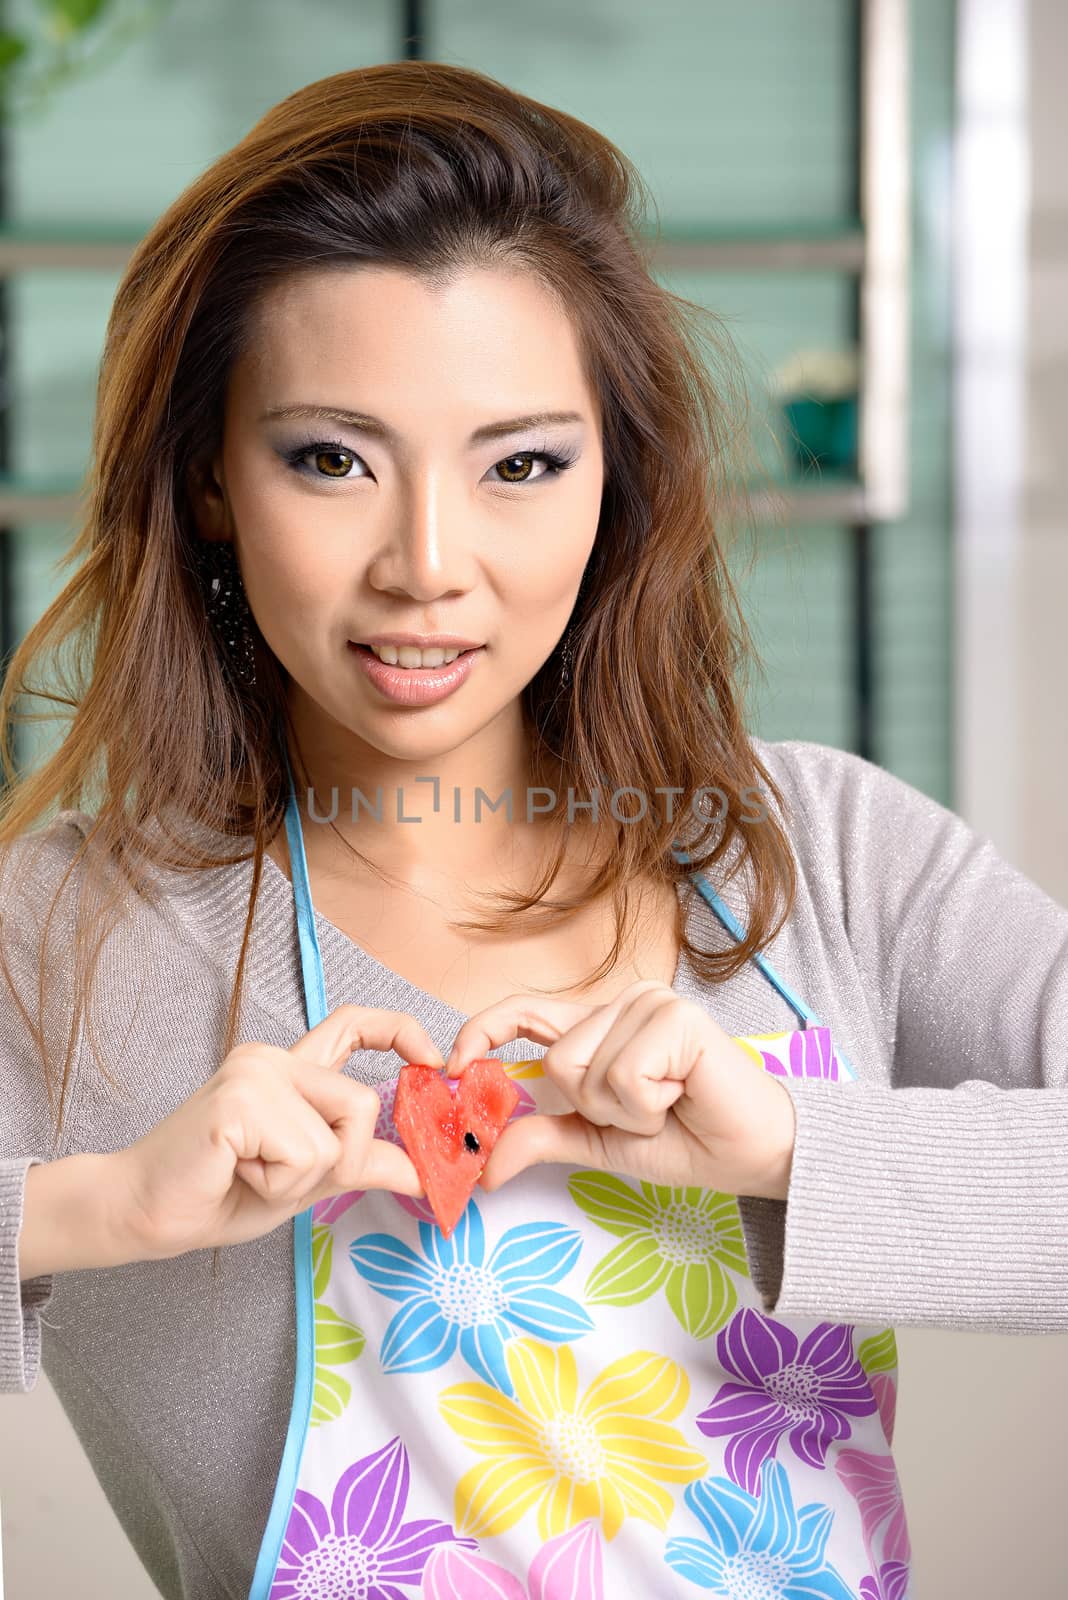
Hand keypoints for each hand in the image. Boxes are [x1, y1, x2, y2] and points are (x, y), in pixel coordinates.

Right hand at [113, 1005, 442, 1260]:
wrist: (144, 1212)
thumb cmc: (217, 1193)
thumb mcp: (305, 1179)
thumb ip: (357, 1162)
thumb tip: (424, 1170)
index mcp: (287, 1069)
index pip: (353, 1024)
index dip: (401, 1031)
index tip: (433, 1061)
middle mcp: (273, 1058)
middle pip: (361, 1102)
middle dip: (339, 1161)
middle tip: (278, 1177)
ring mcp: (256, 1073)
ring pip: (338, 1135)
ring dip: (301, 1179)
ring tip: (249, 1173)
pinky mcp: (241, 1100)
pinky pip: (306, 1154)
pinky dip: (279, 1184)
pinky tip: (236, 1173)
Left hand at [444, 979, 795, 1199]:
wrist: (752, 1155)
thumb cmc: (684, 1139)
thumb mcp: (597, 1142)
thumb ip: (541, 1138)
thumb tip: (482, 1165)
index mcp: (598, 1025)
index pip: (524, 1012)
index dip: (482, 1031)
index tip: (451, 1064)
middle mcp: (622, 1002)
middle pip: (555, 1061)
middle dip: (594, 1109)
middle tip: (645, 1112)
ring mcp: (650, 1003)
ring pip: (585, 1070)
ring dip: (624, 1112)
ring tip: (667, 1105)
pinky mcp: (676, 1017)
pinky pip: (623, 1076)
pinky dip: (647, 1106)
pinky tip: (682, 1097)